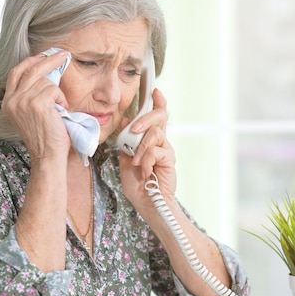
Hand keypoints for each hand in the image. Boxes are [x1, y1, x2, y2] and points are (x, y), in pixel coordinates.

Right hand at [1, 51, 71, 160]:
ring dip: (58, 94)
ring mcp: (23, 101)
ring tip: (59, 110)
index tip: (43, 55)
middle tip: (64, 54)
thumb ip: (30, 95)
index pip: (16, 73)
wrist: (48, 155)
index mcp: (7, 102)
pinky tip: (61, 113)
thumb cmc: (45, 137)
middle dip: (49, 60)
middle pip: (31, 69)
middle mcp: (12, 100)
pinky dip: (62, 100)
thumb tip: (45, 72)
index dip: (30, 62)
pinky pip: (55, 90)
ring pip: (46, 82)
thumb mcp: (31, 113)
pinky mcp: (37, 103)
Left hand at [119, 88, 175, 205]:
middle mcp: (160, 142)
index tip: (155, 91)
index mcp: (149, 140)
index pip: (156, 117)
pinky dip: (145, 161)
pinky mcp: (169, 160)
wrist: (147, 204)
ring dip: (141, 147)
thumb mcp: (125, 159)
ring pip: (155, 133)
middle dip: (145, 118)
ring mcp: (166, 150)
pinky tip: (144, 172)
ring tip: (136, 162)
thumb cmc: (137, 184)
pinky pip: (155, 151)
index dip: (158, 103)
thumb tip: (125, 121)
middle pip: (159, 117)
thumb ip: (126, 141)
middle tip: (134, 128)